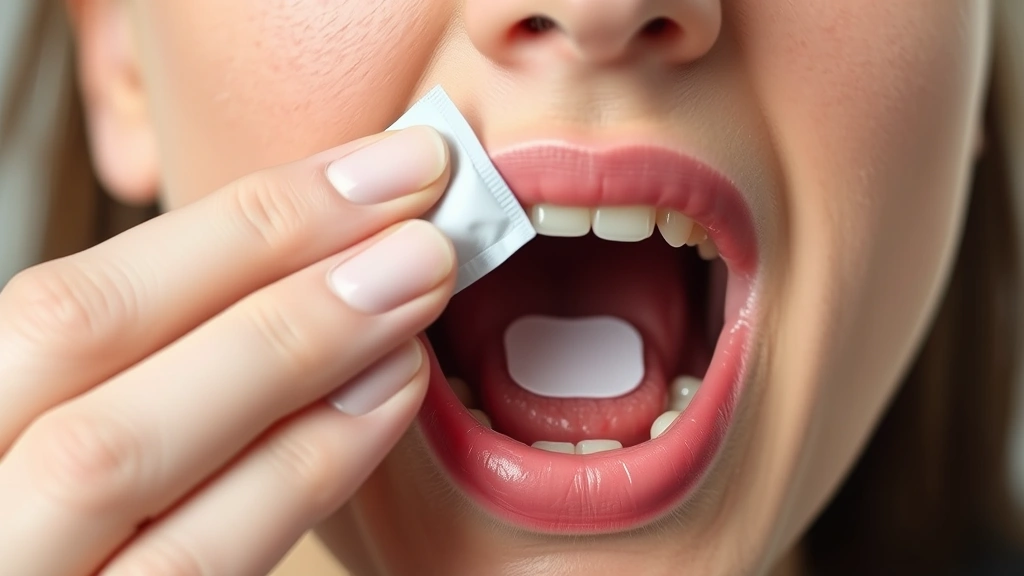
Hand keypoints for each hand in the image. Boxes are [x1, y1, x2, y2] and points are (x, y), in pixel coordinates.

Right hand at [0, 126, 452, 574]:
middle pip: (85, 341)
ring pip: (121, 454)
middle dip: (268, 260)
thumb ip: (142, 375)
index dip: (231, 224)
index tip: (371, 172)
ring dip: (291, 352)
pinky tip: (380, 407)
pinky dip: (291, 477)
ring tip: (417, 293)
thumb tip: (297, 272)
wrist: (58, 573)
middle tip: (420, 216)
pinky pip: (191, 567)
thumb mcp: (59, 431)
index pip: (68, 298)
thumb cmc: (64, 525)